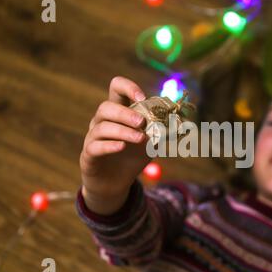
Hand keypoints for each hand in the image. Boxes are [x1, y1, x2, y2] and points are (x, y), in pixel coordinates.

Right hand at [79, 77, 150, 214]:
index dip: (128, 87)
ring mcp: (93, 138)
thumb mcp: (151, 143)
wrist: (116, 183)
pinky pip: (95, 146)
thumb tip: (182, 124)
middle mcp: (101, 122)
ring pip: (102, 127)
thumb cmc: (132, 157)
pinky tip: (122, 147)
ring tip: (140, 138)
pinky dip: (109, 145)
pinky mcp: (89, 155)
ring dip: (122, 131)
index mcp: (117, 113)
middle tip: (142, 122)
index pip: (116, 88)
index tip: (142, 97)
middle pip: (106, 107)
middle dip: (125, 113)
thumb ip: (162, 132)